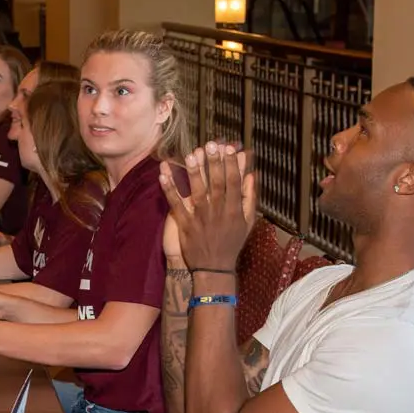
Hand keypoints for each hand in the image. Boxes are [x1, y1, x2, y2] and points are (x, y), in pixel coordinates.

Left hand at [159, 142, 255, 274]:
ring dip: (193, 173)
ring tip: (190, 155)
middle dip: (213, 163)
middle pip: (216, 182)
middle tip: (210, 144)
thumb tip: (251, 175)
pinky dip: (168, 189)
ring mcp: (201, 217)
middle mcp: (218, 210)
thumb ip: (250, 198)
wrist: (214, 268)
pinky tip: (162, 174)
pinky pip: (176, 204)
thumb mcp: (248, 222)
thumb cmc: (232, 243)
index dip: (231, 164)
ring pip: (197, 191)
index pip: (233, 182)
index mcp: (235, 209)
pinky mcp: (185, 223)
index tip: (228, 148)